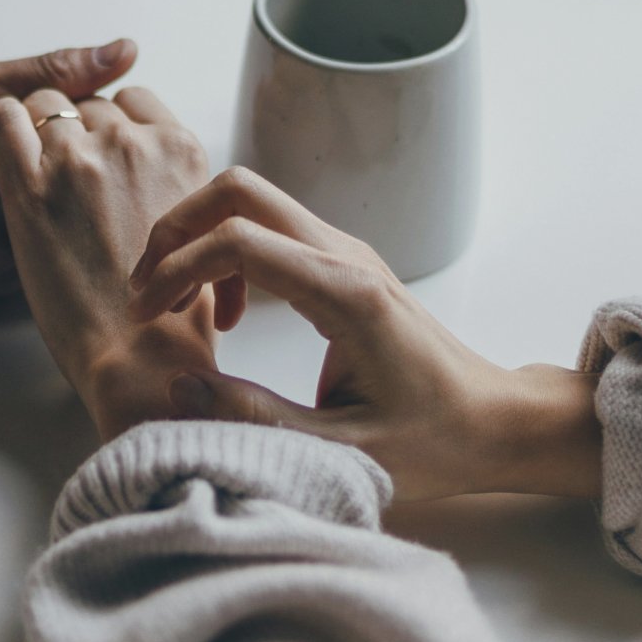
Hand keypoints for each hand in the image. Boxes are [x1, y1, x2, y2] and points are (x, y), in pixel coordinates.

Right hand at [0, 40, 136, 291]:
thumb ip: (51, 72)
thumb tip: (125, 51)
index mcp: (13, 170)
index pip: (104, 138)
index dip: (92, 115)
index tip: (60, 105)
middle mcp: (17, 229)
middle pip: (100, 190)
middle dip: (92, 160)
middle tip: (39, 138)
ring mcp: (11, 268)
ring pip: (79, 227)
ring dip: (74, 200)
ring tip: (3, 175)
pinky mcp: (0, 290)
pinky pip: (53, 254)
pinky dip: (50, 229)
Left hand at [0, 87, 215, 440]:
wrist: (140, 357)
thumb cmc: (173, 312)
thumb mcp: (200, 229)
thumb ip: (177, 186)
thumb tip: (156, 176)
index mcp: (180, 150)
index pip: (134, 100)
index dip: (113, 123)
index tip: (101, 154)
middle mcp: (133, 144)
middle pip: (89, 103)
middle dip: (75, 131)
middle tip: (65, 179)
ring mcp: (79, 160)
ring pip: (45, 103)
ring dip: (37, 131)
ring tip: (35, 176)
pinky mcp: (29, 187)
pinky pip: (3, 118)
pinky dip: (1, 128)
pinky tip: (3, 157)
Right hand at [127, 168, 601, 501]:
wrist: (495, 422)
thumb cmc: (433, 442)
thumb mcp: (340, 450)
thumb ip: (255, 419)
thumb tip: (179, 389)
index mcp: (346, 294)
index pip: (238, 240)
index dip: (176, 269)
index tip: (147, 316)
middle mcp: (346, 256)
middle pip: (239, 190)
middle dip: (177, 229)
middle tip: (148, 293)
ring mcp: (348, 252)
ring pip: (252, 201)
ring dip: (200, 239)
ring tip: (178, 306)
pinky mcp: (344, 263)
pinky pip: (271, 229)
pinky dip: (228, 253)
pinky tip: (227, 315)